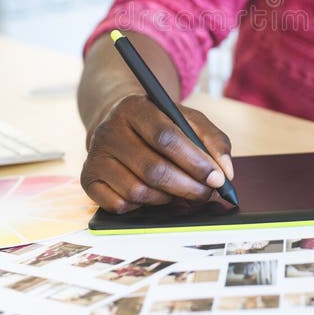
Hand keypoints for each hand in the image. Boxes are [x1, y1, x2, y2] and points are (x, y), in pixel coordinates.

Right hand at [80, 94, 232, 212]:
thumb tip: (226, 172)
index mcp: (134, 107)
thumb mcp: (186, 120)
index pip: (166, 137)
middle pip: (153, 169)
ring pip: (138, 191)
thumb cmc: (159, 124)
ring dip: (167, 198)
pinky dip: (142, 207)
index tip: (217, 178)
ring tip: (181, 192)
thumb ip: (213, 140)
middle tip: (207, 194)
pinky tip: (153, 195)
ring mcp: (95, 156)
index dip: (194, 161)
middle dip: (187, 187)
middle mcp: (108, 130)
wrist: (117, 124)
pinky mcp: (87, 179)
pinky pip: (119, 205)